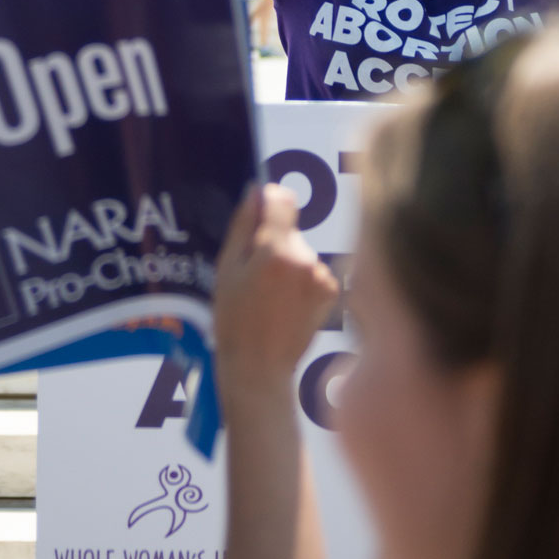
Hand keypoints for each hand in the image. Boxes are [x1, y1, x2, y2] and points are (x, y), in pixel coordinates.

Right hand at [212, 183, 341, 397]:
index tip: (257, 217)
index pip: (282, 199)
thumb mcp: (226, 269)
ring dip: (288, 261)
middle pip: (290, 228)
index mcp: (276, 251)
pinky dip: (302, 279)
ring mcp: (323, 277)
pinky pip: (313, 270)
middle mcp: (306, 259)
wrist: (260, 367)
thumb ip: (243, 226)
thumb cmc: (234, 320)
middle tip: (255, 273)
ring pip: (301, 250)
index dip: (268, 202)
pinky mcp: (332, 292)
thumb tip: (256, 191)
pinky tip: (287, 303)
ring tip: (270, 294)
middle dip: (273, 240)